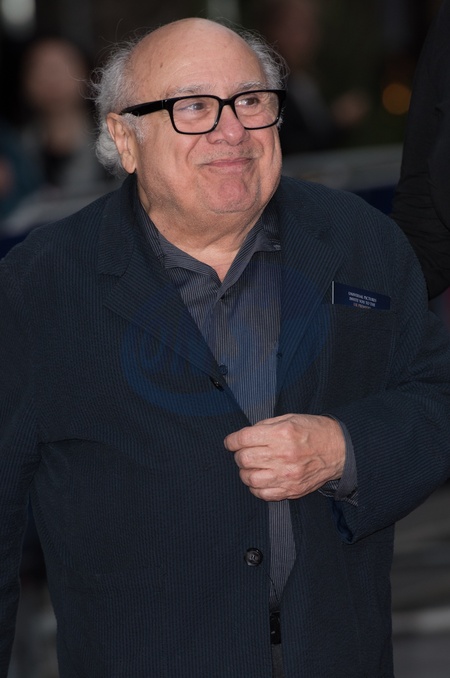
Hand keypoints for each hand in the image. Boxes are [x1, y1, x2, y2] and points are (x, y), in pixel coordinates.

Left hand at [224, 414, 345, 500]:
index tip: (230, 442)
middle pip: (244, 459)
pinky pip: (263, 494)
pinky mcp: (292, 489)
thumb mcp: (289, 418)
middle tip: (243, 453)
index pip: (244, 439)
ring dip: (245, 472)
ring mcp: (287, 475)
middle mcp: (283, 455)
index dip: (231, 441)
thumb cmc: (313, 431)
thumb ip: (265, 426)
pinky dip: (256, 488)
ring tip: (252, 467)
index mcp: (281, 434)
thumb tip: (244, 437)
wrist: (339, 449)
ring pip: (250, 479)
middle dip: (239, 456)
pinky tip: (260, 479)